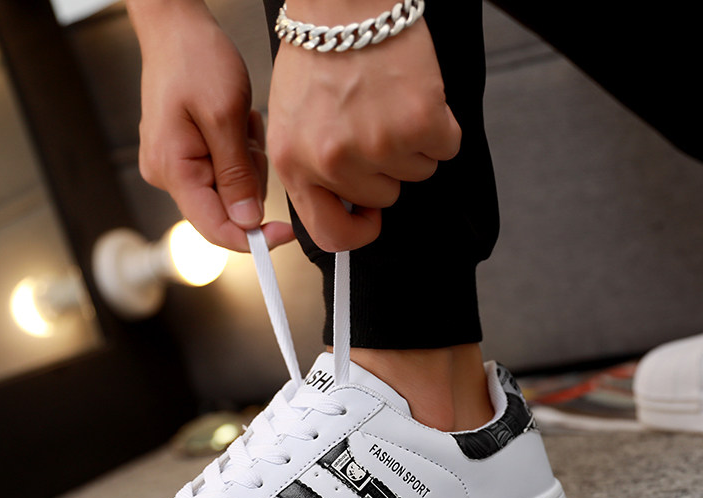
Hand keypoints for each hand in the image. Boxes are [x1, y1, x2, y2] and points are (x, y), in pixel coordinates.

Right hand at [128, 0, 293, 250]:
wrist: (175, 26)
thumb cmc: (194, 57)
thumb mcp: (225, 116)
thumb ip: (236, 176)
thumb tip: (247, 221)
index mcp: (173, 169)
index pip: (214, 228)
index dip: (251, 238)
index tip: (282, 234)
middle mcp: (167, 174)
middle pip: (224, 210)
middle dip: (249, 182)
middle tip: (250, 138)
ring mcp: (174, 166)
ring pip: (228, 190)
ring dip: (246, 163)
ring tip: (240, 123)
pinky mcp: (184, 156)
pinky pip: (222, 171)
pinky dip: (237, 153)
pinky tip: (235, 124)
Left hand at [267, 2, 460, 251]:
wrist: (346, 0)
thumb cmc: (318, 55)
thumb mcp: (291, 123)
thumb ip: (311, 170)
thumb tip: (345, 209)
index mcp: (295, 164)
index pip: (329, 235)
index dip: (356, 232)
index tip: (368, 218)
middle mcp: (333, 162)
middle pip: (382, 199)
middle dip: (386, 168)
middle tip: (376, 123)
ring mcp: (377, 145)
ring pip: (416, 173)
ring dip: (412, 144)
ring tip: (390, 103)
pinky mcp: (418, 124)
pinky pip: (445, 148)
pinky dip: (439, 127)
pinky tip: (416, 98)